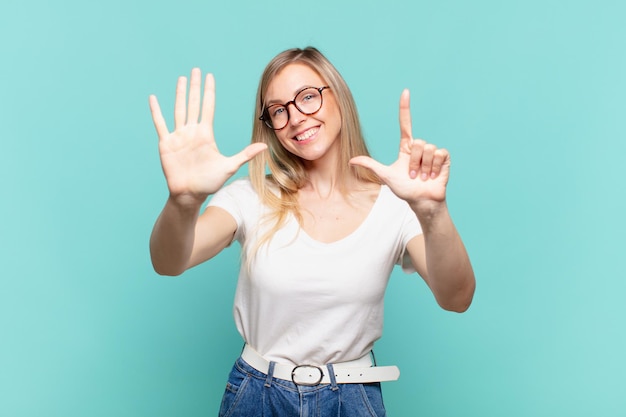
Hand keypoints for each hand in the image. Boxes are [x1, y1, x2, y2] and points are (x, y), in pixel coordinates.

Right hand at [149, 68, 266, 205]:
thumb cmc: (209, 182)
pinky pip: (160, 124)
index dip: (209, 92)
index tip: (210, 77)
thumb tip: (265, 146)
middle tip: (196, 70)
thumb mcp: (230, 166)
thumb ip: (245, 154)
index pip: (208, 107)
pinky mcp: (166, 143)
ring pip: (179, 109)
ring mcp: (178, 136)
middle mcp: (192, 132)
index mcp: (206, 134)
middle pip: (193, 104)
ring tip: (181, 78)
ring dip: (180, 94)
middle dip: (195, 87)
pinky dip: (156, 111)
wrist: (190, 195)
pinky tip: (153, 98)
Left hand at [350, 89, 449, 209]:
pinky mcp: (444, 158)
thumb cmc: (404, 189)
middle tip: (413, 175)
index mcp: (406, 148)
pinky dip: (434, 167)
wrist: (421, 201)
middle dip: (415, 162)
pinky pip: (440, 153)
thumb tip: (350, 160)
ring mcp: (432, 153)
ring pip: (428, 148)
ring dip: (424, 167)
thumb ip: (370, 165)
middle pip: (418, 142)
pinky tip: (433, 175)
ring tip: (423, 177)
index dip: (405, 108)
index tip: (405, 92)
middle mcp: (419, 148)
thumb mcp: (385, 175)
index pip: (405, 124)